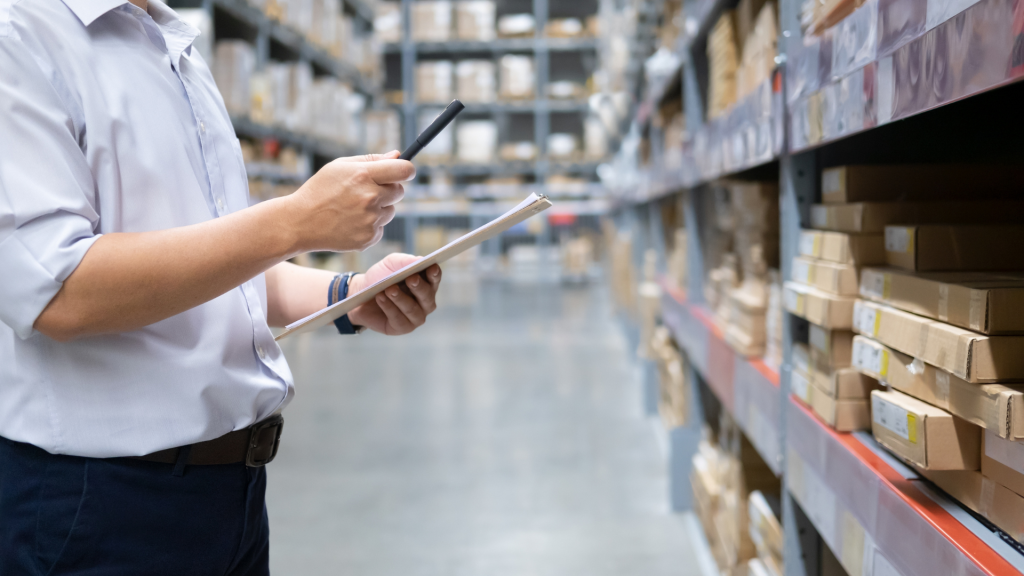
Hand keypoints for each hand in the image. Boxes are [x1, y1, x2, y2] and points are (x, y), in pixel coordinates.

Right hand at [285, 151, 414, 252]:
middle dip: (388, 189)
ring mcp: (370, 220)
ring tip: (353, 209)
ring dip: (379, 209)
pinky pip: (380, 228)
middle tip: (366, 192)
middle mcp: (370, 198)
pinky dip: (370, 226)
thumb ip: (371, 160)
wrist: (300, 222)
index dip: (407, 170)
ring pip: (390, 211)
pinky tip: (350, 222)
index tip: (403, 172)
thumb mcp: (339, 166)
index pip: (404, 170)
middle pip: (399, 191)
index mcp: (363, 175)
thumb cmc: (319, 190)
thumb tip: (397, 155)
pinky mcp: (369, 238)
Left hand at [347, 254, 442, 335]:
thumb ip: (405, 261)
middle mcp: (425, 302)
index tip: (432, 268)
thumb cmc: (381, 277)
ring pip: (412, 309)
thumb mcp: (391, 264)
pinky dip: (388, 307)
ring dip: (400, 298)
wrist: (360, 293)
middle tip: (411, 279)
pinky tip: (380, 298)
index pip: (435, 279)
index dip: (435, 274)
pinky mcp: (402, 327)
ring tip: (389, 289)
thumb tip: (419, 260)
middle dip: (419, 287)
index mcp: (426, 284)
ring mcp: (415, 317)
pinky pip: (398, 319)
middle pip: (427, 296)